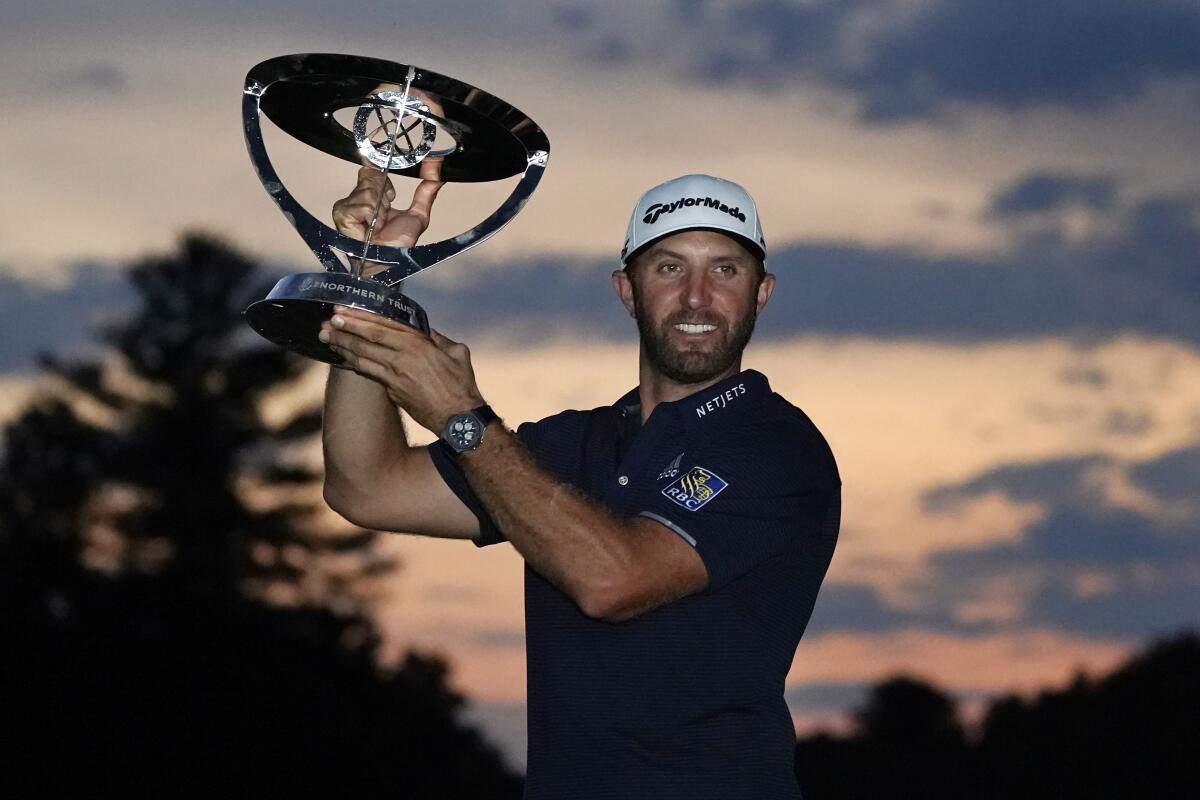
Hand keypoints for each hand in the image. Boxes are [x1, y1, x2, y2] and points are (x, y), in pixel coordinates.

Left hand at [318, 307, 484, 432]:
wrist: (458, 417)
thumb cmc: (461, 384)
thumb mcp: (457, 353)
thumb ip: (438, 339)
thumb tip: (426, 331)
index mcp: (418, 344)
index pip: (382, 326)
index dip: (359, 318)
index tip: (341, 311)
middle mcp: (402, 357)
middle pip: (366, 339)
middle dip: (344, 329)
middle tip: (326, 323)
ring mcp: (394, 375)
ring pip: (362, 357)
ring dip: (342, 346)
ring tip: (327, 338)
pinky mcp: (392, 390)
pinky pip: (368, 373)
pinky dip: (353, 364)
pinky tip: (343, 359)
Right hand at [331, 155, 443, 251]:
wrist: (386, 262)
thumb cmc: (397, 246)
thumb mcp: (418, 215)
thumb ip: (427, 190)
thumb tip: (437, 166)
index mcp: (373, 196)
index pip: (373, 168)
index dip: (378, 161)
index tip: (384, 156)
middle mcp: (358, 198)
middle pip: (373, 175)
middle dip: (385, 193)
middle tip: (386, 212)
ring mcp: (348, 204)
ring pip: (369, 188)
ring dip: (381, 208)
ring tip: (379, 223)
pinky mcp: (342, 212)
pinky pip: (364, 202)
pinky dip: (372, 214)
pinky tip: (370, 226)